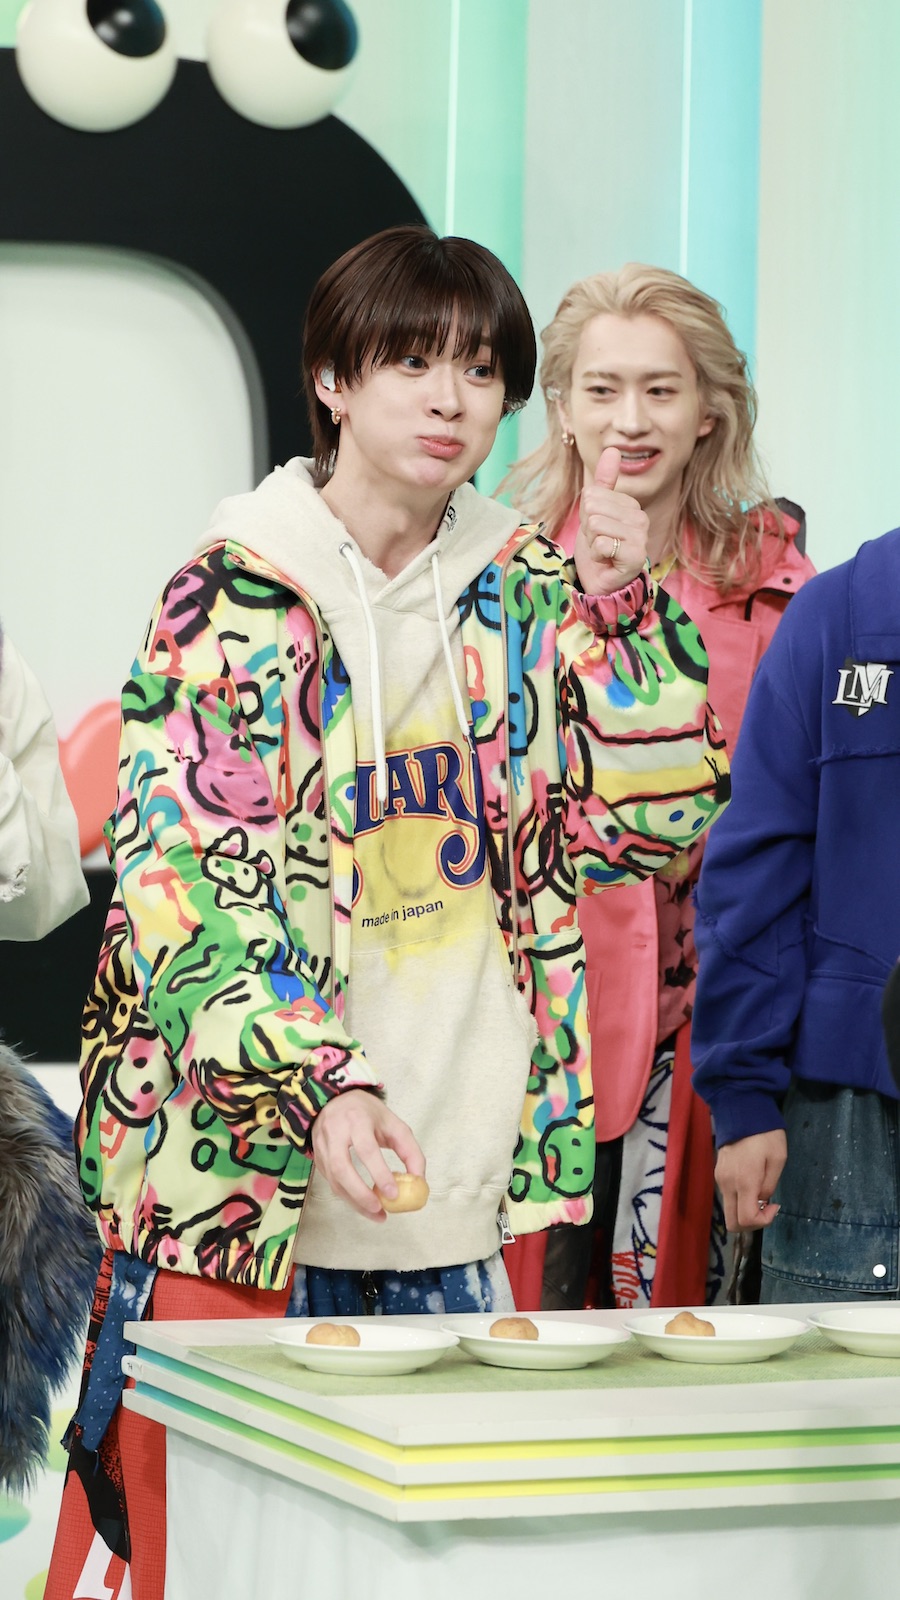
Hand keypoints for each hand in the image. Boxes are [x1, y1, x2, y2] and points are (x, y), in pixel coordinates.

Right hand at [310, 1089, 425, 1219]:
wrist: (334, 1100)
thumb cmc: (369, 1114)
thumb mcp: (394, 1124)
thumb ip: (410, 1151)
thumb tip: (419, 1182)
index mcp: (357, 1119)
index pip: (366, 1148)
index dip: (379, 1172)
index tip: (393, 1194)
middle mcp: (335, 1131)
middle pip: (341, 1167)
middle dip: (360, 1193)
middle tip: (379, 1210)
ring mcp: (322, 1145)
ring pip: (333, 1179)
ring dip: (354, 1201)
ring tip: (376, 1214)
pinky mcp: (317, 1157)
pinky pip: (330, 1181)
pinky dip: (347, 1196)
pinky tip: (362, 1204)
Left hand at [574, 447, 649, 595]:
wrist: (601, 582)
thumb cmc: (599, 547)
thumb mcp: (594, 511)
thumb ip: (604, 482)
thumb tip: (612, 449)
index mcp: (631, 505)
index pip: (592, 494)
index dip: (586, 515)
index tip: (597, 530)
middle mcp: (640, 518)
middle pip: (593, 507)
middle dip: (588, 528)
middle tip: (598, 541)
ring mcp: (640, 537)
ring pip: (596, 524)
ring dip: (592, 542)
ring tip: (602, 551)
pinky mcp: (635, 555)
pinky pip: (602, 543)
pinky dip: (596, 555)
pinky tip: (606, 561)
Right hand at [715, 1130, 786, 1232]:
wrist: (741, 1111)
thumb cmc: (765, 1134)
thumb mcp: (778, 1159)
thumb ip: (770, 1185)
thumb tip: (762, 1201)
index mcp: (744, 1181)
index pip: (746, 1219)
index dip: (764, 1221)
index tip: (775, 1205)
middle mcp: (727, 1185)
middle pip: (732, 1223)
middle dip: (752, 1224)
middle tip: (766, 1208)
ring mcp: (720, 1180)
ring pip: (729, 1212)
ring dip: (745, 1212)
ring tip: (761, 1194)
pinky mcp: (718, 1174)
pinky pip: (728, 1198)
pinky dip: (740, 1201)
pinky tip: (751, 1185)